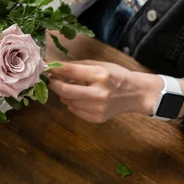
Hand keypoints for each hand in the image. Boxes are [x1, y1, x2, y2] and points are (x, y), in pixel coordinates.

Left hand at [48, 60, 183, 122]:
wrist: (137, 94)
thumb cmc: (117, 76)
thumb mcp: (100, 65)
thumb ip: (77, 66)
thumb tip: (55, 67)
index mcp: (101, 75)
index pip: (70, 71)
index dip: (54, 69)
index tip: (46, 67)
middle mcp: (99, 93)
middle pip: (64, 90)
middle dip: (54, 84)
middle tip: (52, 80)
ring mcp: (98, 108)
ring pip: (67, 101)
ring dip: (63, 93)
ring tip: (70, 87)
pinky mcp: (97, 118)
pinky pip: (74, 110)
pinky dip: (72, 103)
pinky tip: (80, 97)